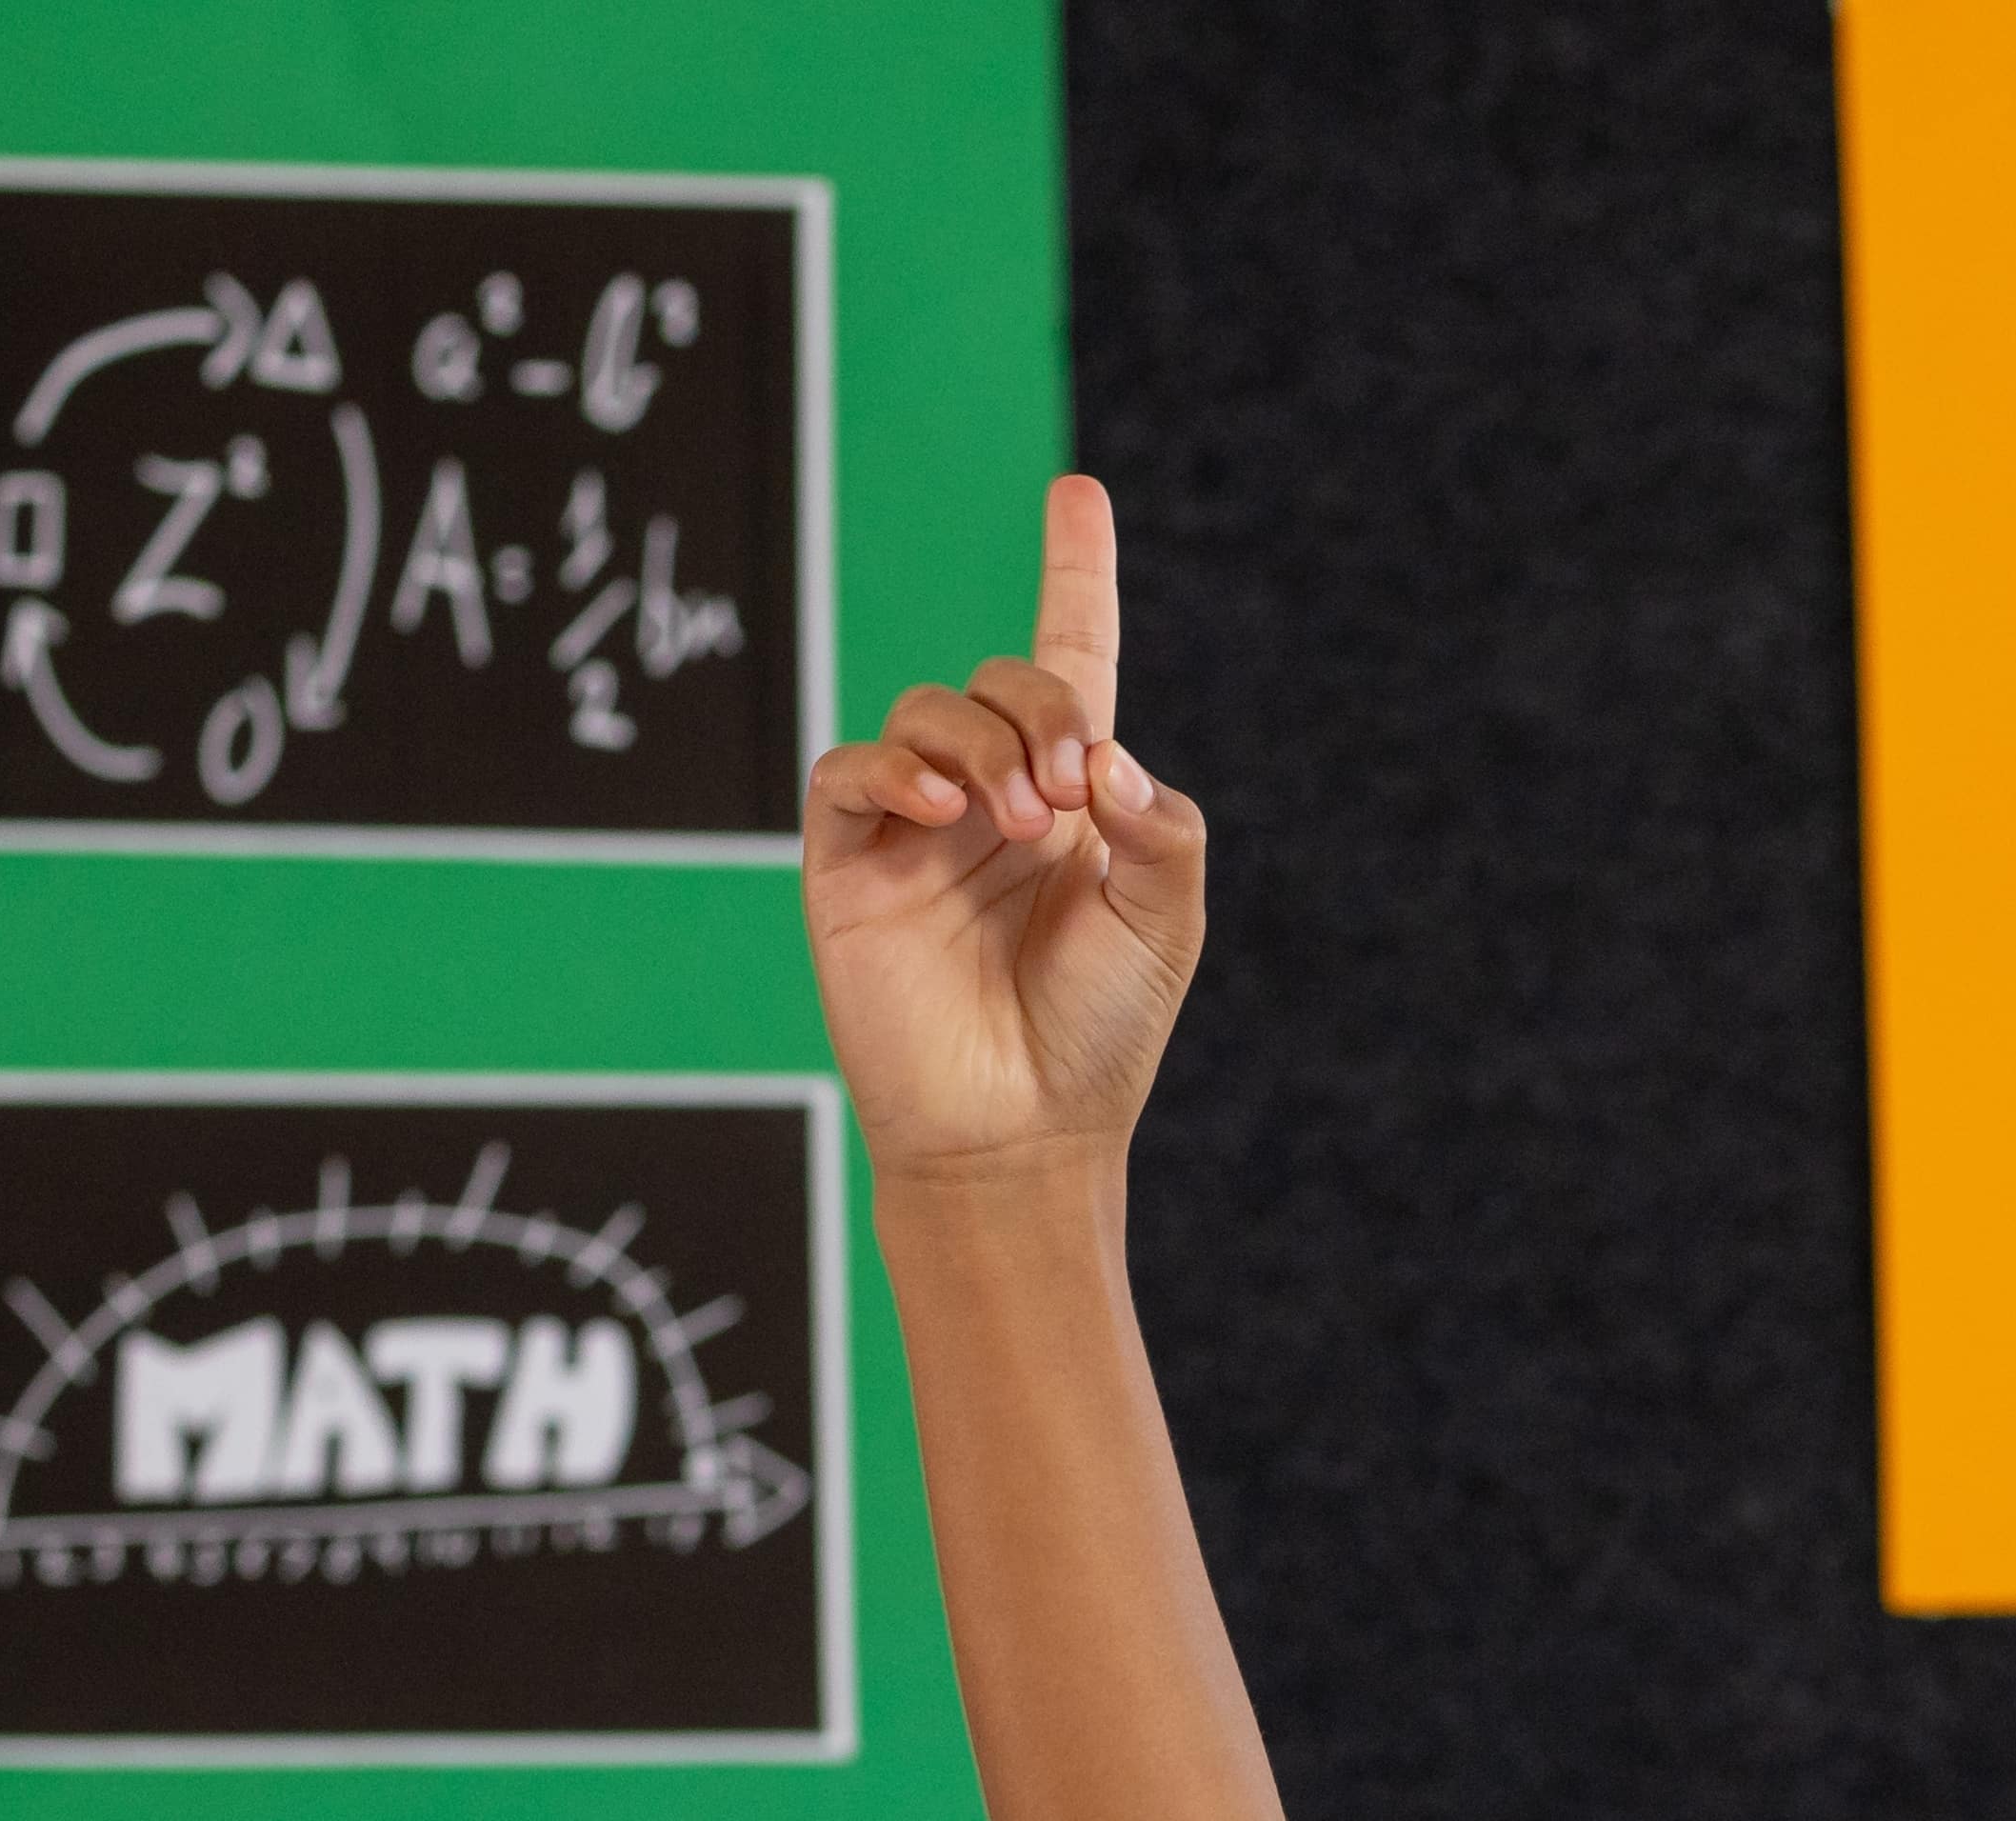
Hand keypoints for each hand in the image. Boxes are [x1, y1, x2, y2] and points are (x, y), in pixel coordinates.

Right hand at [806, 474, 1207, 1180]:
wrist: (1022, 1134)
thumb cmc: (1100, 1035)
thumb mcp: (1167, 922)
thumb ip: (1161, 826)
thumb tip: (1102, 753)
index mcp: (1074, 799)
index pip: (1071, 661)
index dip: (1075, 573)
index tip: (1076, 491)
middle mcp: (992, 796)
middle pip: (1001, 678)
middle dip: (1038, 711)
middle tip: (1064, 799)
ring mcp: (916, 826)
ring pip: (926, 713)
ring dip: (979, 746)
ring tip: (1016, 825)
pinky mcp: (851, 862)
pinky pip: (848, 772)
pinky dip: (892, 768)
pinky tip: (941, 808)